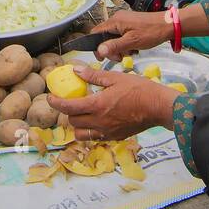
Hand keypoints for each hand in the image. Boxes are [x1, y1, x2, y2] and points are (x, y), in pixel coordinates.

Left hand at [46, 66, 176, 140]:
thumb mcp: (115, 78)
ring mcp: (107, 132)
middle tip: (70, 103)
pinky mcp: (115, 137)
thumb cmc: (139, 89)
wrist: (158, 107)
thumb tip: (75, 70)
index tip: (50, 98)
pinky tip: (96, 121)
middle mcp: (99, 121)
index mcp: (97, 105)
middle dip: (67, 112)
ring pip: (81, 134)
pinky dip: (90, 131)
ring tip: (82, 114)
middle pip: (73, 121)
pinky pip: (95, 138)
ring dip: (77, 125)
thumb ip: (93, 76)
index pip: (68, 107)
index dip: (55, 103)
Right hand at [90, 10, 172, 60]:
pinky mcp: (131, 24)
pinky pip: (122, 36)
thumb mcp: (132, 42)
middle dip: (111, 49)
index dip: (96, 46)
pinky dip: (125, 44)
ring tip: (131, 52)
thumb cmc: (151, 32)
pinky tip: (134, 48)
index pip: (95, 33)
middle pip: (105, 36)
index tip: (103, 58)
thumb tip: (99, 50)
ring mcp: (124, 21)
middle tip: (121, 57)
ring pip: (114, 37)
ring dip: (119, 48)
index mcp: (115, 21)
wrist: (169, 25)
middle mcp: (117, 19)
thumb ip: (114, 46)